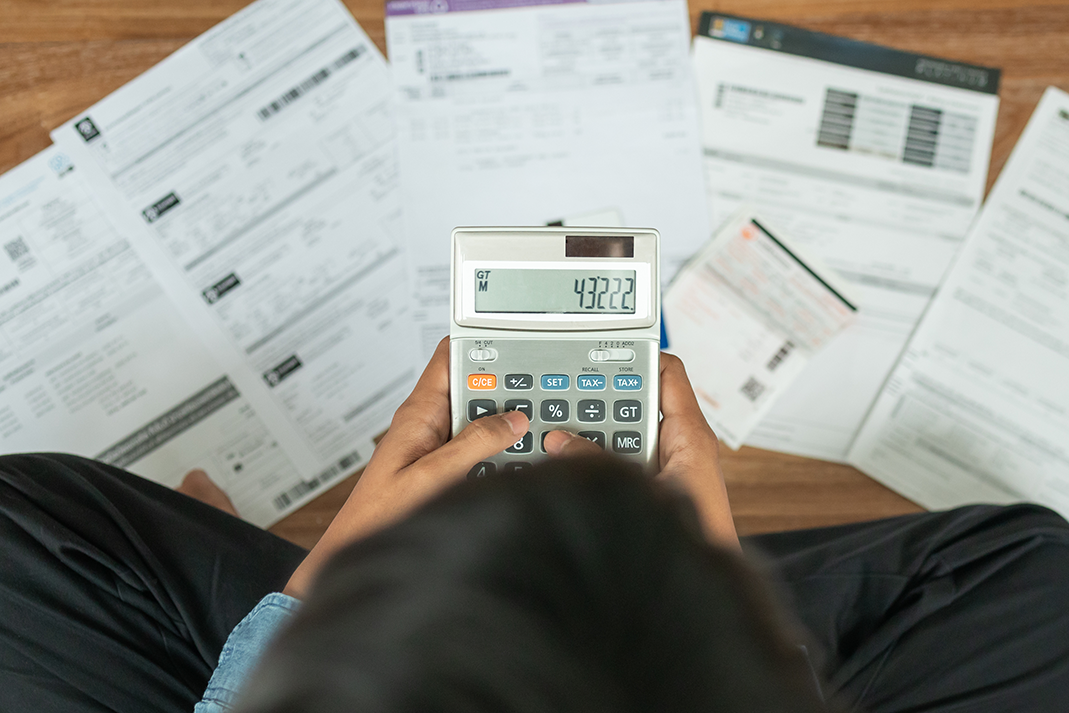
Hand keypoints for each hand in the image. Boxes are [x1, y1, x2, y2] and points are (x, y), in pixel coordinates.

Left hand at [283, 337, 528, 597]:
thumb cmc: (381, 516)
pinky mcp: (444, 466)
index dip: (481, 345)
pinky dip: (499, 450)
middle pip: (473, 386)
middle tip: (537, 398)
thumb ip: (474, 444)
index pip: (450, 356)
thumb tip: (512, 420)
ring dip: (505, 424)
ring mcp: (437, 444)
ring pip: (480, 418)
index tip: (515, 346)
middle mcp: (428, 422)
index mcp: (419, 412)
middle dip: (504, 389)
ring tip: (531, 431)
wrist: (362, 553)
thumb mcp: (434, 476)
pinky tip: (515, 462)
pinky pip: (478, 446)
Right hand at [543, 352, 737, 547]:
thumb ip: (600, 462)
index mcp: (691, 434)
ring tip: (562, 429)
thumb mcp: (640, 489)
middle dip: (603, 398)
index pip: (668, 372)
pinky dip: (601, 456)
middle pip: (638, 400)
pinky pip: (625, 458)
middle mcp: (682, 444)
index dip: (637, 355)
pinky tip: (574, 464)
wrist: (699, 591)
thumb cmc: (693, 536)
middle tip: (568, 394)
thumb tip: (561, 442)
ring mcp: (670, 465)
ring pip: (626, 431)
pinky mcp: (658, 486)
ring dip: (597, 432)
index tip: (601, 350)